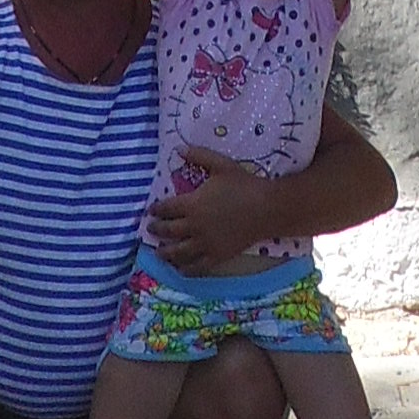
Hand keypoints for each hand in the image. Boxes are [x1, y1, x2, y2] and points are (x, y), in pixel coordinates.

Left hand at [148, 159, 277, 266]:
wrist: (267, 208)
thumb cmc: (244, 185)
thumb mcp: (221, 165)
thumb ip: (199, 156)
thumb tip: (179, 149)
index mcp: (192, 204)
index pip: (166, 208)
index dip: (156, 210)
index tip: (151, 211)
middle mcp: (194, 226)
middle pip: (168, 231)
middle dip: (157, 230)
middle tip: (151, 229)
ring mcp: (205, 243)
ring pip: (178, 252)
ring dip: (166, 252)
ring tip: (160, 252)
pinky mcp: (217, 255)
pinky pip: (197, 267)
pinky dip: (186, 269)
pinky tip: (180, 269)